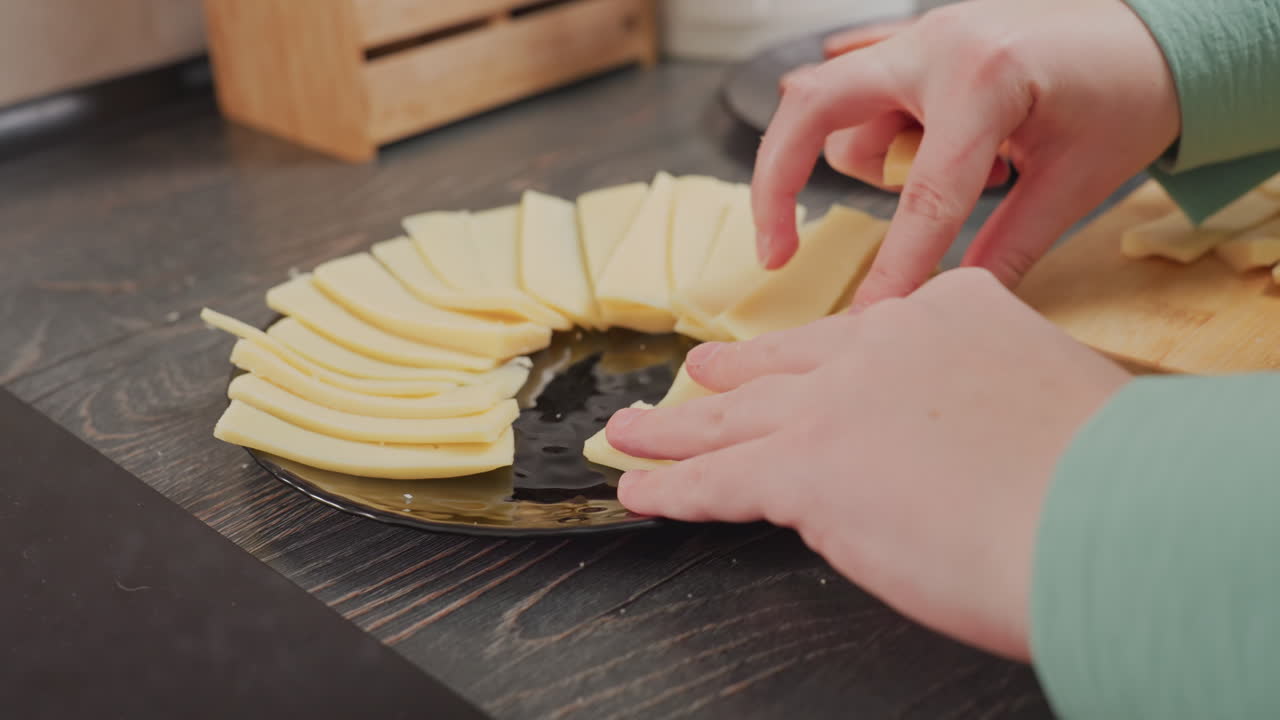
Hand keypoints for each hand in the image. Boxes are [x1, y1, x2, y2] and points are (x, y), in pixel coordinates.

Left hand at [607, 269, 1130, 659]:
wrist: (1106, 512)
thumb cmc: (1110, 477)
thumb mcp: (1050, 398)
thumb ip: (985, 404)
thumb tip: (955, 445)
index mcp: (954, 313)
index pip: (871, 336)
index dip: (828, 358)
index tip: (806, 365)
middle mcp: (884, 344)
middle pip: (787, 364)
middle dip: (736, 374)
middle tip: (701, 373)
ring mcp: (836, 404)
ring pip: (733, 418)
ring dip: (674, 427)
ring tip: (632, 429)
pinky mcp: (804, 469)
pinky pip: (717, 481)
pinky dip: (671, 487)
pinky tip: (640, 487)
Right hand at [753, 0, 1180, 305]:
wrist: (1159, 33)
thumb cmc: (1128, 99)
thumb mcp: (1075, 184)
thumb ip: (1007, 248)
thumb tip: (948, 309)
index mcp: (984, 79)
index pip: (922, 196)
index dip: (892, 268)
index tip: (864, 321)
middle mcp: (936, 44)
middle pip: (811, 110)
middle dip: (777, 184)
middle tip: (777, 252)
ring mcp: (919, 34)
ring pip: (841, 111)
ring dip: (872, 158)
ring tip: (966, 172)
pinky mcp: (915, 40)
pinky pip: (856, 85)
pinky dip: (872, 126)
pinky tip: (915, 140)